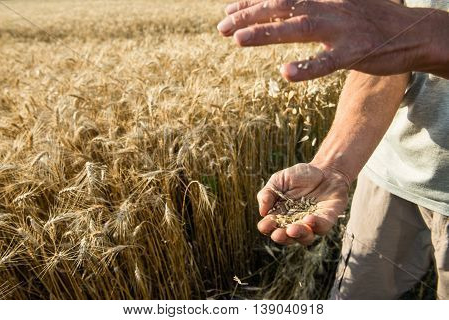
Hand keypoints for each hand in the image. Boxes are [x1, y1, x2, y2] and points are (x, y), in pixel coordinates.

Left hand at [218, 0, 443, 80]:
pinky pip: (328, 62)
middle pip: (283, 7)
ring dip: (268, 33)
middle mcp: (329, 8)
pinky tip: (285, 74)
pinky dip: (307, 67)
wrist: (413, 31)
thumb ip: (311, 8)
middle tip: (222, 28)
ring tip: (239, 40)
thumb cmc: (371, 21)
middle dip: (250, 16)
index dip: (252, 3)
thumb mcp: (339, 7)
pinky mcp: (356, 52)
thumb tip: (286, 11)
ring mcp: (342, 29)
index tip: (228, 11)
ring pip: (300, 28)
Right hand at [257, 163, 348, 244]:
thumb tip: (262, 212)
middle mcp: (295, 223)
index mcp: (280, 215)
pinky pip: (323, 226)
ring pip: (306, 238)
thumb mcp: (279, 180)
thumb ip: (268, 193)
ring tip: (293, 229)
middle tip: (278, 234)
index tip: (266, 223)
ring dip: (299, 235)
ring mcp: (312, 223)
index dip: (267, 228)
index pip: (271, 227)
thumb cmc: (300, 175)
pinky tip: (309, 218)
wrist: (325, 169)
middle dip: (282, 238)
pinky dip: (316, 225)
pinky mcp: (328, 218)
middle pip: (287, 238)